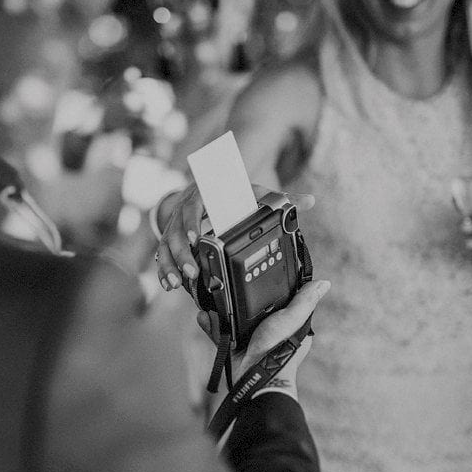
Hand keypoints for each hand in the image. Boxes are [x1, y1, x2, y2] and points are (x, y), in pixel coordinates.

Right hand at [155, 183, 315, 290]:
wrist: (206, 187)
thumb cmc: (233, 193)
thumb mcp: (255, 194)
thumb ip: (281, 200)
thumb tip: (309, 201)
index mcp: (205, 193)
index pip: (195, 205)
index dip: (192, 221)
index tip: (197, 238)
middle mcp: (186, 207)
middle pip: (176, 229)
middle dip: (182, 252)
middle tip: (192, 272)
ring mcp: (175, 223)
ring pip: (166, 243)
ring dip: (170, 264)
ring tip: (178, 283)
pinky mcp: (170, 236)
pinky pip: (162, 253)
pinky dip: (164, 268)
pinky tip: (169, 285)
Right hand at [197, 280, 330, 409]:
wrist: (256, 376)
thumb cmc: (279, 349)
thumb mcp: (292, 318)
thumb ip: (305, 301)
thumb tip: (324, 283)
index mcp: (287, 323)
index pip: (278, 299)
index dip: (266, 288)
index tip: (254, 275)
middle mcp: (268, 329)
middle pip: (251, 306)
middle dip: (238, 297)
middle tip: (227, 285)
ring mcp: (250, 338)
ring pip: (233, 317)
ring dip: (221, 309)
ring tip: (212, 299)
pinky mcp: (234, 346)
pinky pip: (220, 332)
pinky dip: (212, 324)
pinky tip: (205, 315)